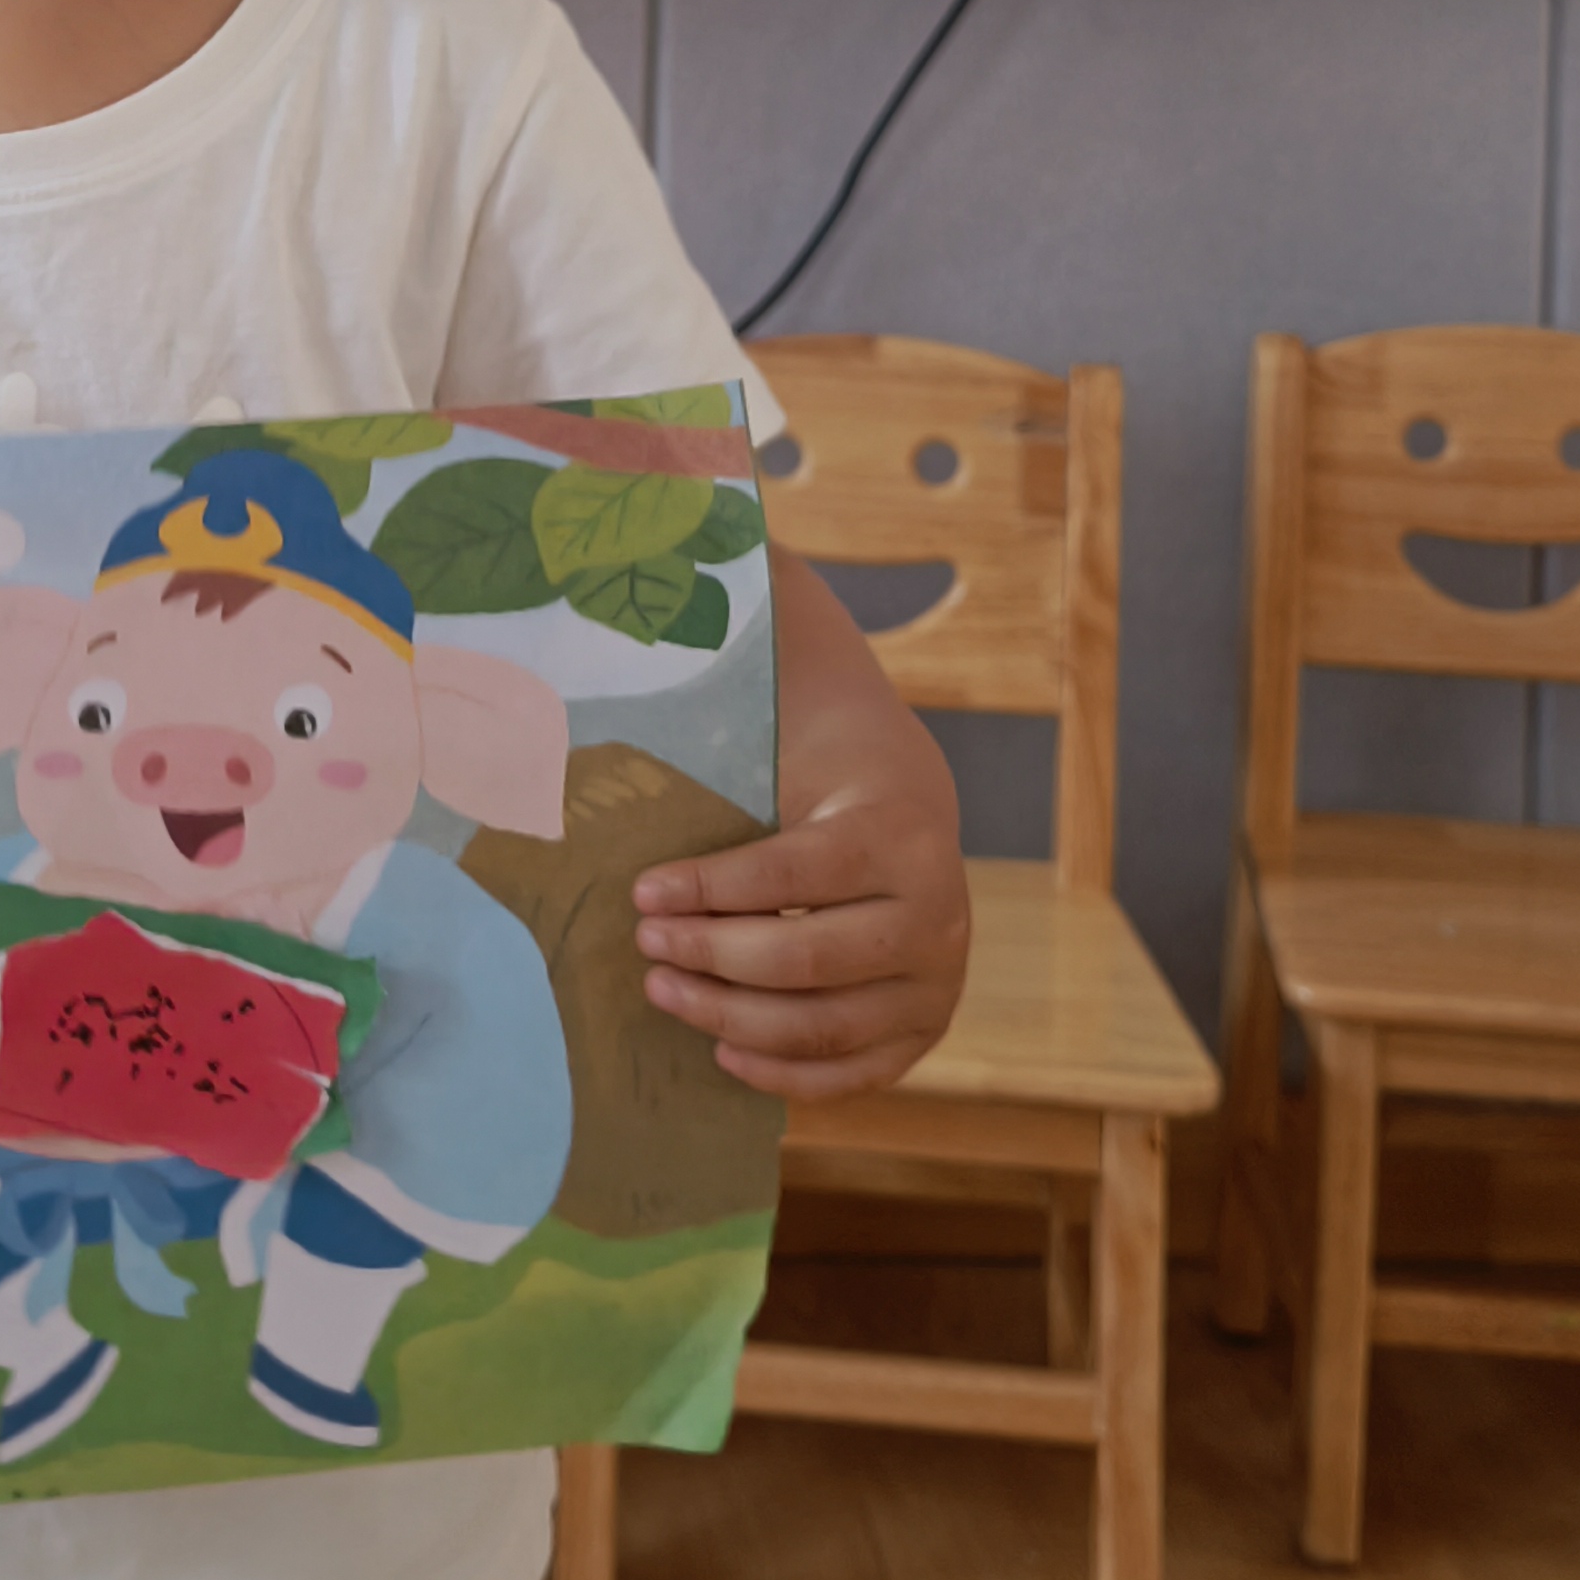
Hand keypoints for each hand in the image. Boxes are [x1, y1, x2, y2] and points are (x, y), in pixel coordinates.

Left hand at [631, 547, 970, 1097]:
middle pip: (812, 958)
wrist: (896, 788)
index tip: (638, 891)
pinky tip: (721, 1054)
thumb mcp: (773, 684)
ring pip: (830, 1021)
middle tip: (641, 944)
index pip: (797, 872)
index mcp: (897, 818)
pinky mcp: (928, 1024)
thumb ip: (730, 606)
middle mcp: (938, 901)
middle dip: (714, 958)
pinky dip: (791, 1075)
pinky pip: (860, 1072)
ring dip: (733, 1018)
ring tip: (659, 987)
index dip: (713, 889)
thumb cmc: (800, 740)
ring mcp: (941, 972)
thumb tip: (672, 503)